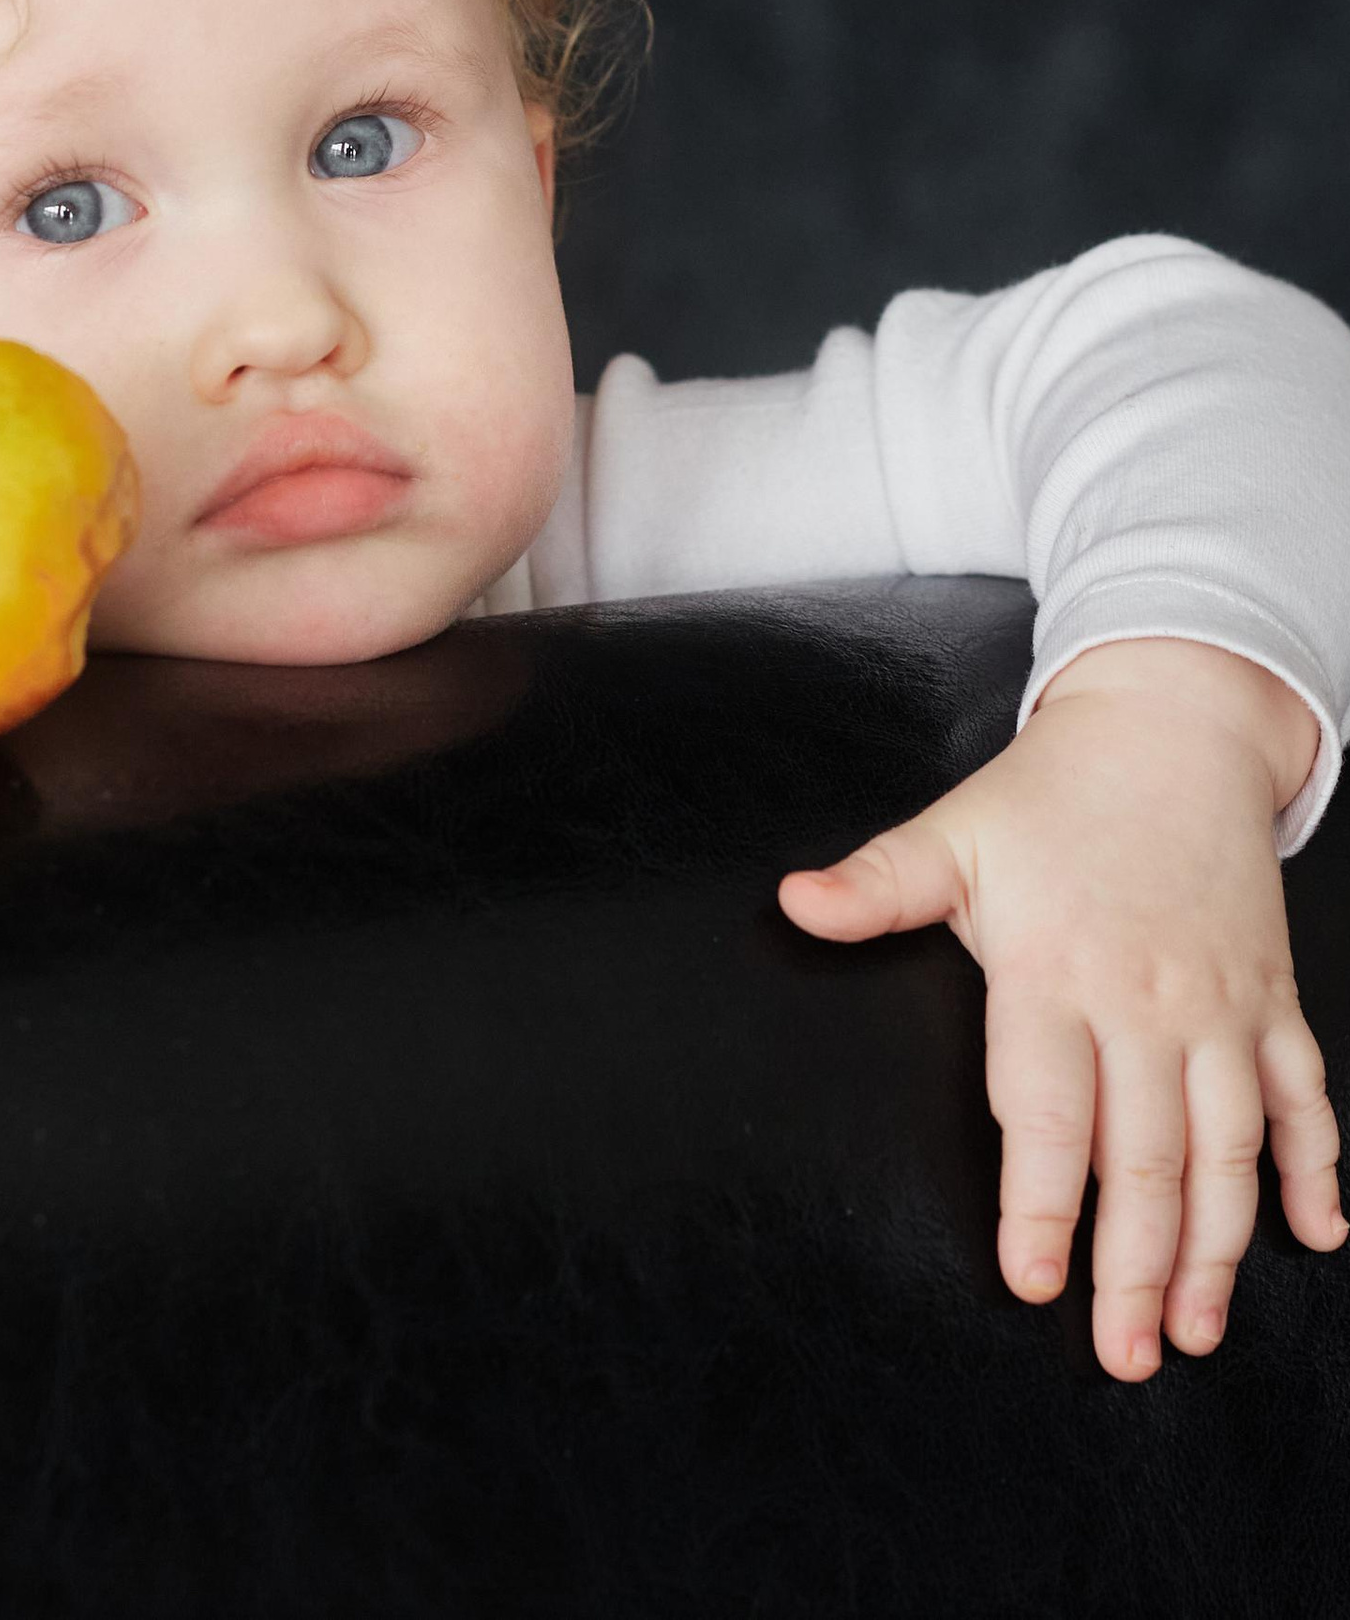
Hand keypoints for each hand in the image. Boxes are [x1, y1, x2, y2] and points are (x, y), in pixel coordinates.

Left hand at [777, 637, 1344, 1381]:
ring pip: (1230, 1150)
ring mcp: (1220, 1007)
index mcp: (1055, 973)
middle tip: (1123, 1354)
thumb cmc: (1046, 795)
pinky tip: (1317, 1238)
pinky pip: (1306, 1099)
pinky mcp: (1272, 1000)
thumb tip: (791, 901)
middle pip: (1145, 1159)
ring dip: (1220, 1249)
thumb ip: (876, 884)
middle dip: (1135, 1267)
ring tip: (1198, 1332)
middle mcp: (1147, 1004)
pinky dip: (1319, 1170)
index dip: (1039, 1203)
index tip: (1031, 1280)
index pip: (1048, 1114)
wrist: (1169, 733)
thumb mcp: (949, 833)